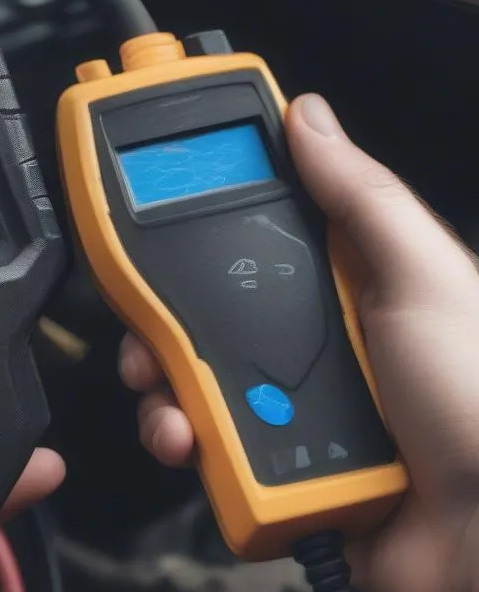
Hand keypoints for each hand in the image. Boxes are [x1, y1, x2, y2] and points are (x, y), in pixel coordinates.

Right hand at [120, 93, 478, 591]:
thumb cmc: (477, 392)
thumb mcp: (420, 275)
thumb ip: (359, 197)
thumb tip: (307, 115)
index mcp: (333, 294)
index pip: (239, 255)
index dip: (189, 246)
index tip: (147, 243)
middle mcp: (299, 350)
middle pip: (196, 326)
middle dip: (155, 332)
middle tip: (145, 341)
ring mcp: (279, 414)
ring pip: (186, 391)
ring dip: (162, 398)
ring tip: (174, 413)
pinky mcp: (267, 476)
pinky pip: (202, 455)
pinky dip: (184, 450)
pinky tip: (191, 448)